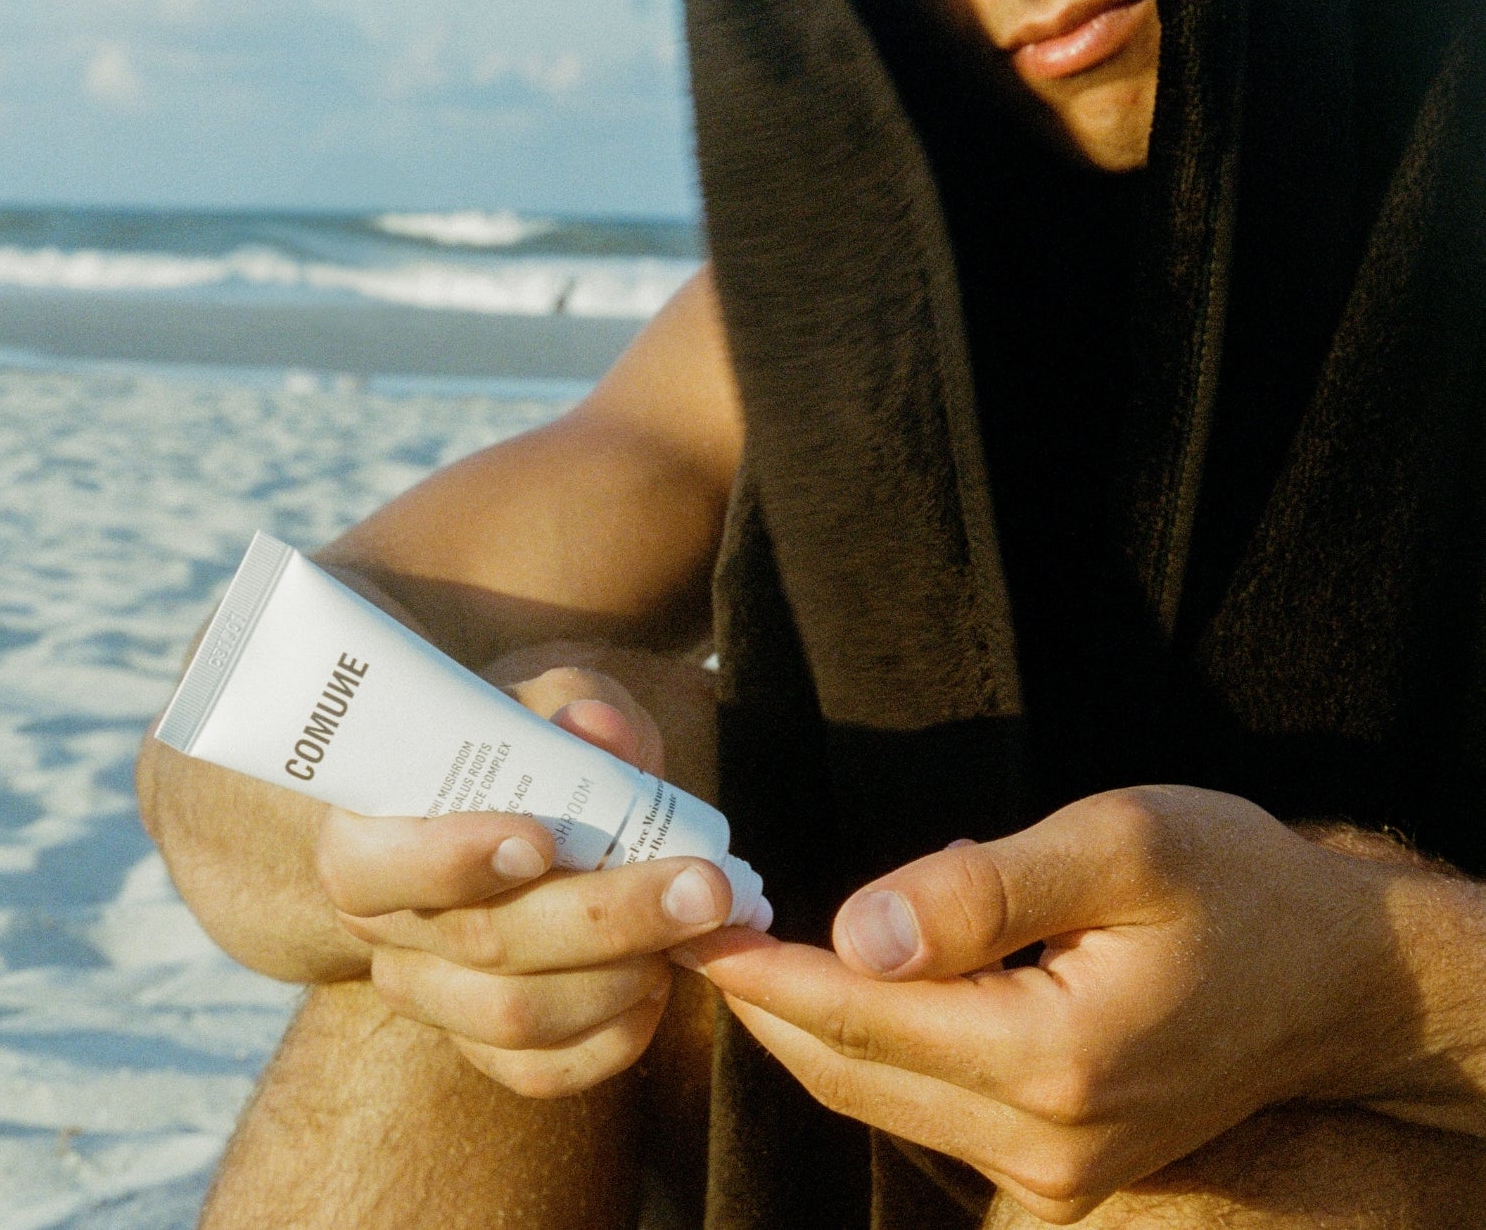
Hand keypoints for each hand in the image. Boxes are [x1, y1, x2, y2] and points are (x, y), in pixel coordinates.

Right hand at [315, 654, 740, 1096]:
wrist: (531, 805)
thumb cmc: (532, 744)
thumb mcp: (551, 699)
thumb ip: (572, 703)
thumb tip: (598, 727)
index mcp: (368, 835)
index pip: (371, 867)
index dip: (452, 861)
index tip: (542, 840)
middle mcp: (384, 927)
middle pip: (480, 944)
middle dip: (605, 917)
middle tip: (703, 886)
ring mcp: (430, 995)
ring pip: (515, 1018)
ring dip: (621, 976)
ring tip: (691, 924)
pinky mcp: (482, 1046)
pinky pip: (543, 1072)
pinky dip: (617, 1033)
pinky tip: (660, 979)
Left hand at [681, 786, 1419, 1222]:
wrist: (1341, 980)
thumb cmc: (1238, 888)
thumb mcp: (1122, 846)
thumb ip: (983, 890)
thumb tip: (856, 929)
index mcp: (1053, 1058)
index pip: (858, 1018)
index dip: (760, 969)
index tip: (685, 920)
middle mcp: (1044, 1143)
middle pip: (850, 1072)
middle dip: (759, 1002)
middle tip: (680, 926)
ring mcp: (1054, 1173)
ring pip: (878, 1099)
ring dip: (799, 1028)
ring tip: (734, 949)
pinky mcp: (1061, 1166)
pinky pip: (923, 1111)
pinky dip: (860, 1051)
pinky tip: (827, 992)